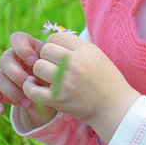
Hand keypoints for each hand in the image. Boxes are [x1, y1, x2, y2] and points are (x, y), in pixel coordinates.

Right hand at [0, 32, 56, 120]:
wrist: (50, 98)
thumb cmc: (54, 78)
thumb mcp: (56, 70)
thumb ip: (51, 65)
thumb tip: (47, 66)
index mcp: (27, 49)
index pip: (17, 38)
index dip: (22, 48)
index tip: (34, 60)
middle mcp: (13, 59)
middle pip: (5, 59)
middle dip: (17, 73)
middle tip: (30, 83)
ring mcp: (4, 75)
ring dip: (12, 90)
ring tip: (28, 102)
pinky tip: (0, 110)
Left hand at [23, 32, 140, 142]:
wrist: (115, 107)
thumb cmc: (107, 80)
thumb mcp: (97, 56)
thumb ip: (77, 46)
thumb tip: (56, 39)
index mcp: (85, 50)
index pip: (57, 37)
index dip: (53, 43)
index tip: (55, 52)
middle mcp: (75, 63)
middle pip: (45, 50)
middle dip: (45, 56)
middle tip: (51, 65)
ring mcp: (66, 81)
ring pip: (38, 66)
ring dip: (40, 71)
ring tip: (47, 76)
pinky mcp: (59, 99)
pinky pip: (33, 89)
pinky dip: (30, 87)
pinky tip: (35, 86)